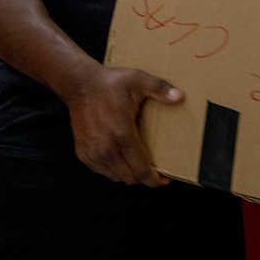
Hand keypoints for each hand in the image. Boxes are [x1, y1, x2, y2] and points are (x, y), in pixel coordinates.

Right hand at [65, 66, 182, 184]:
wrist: (80, 84)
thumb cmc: (109, 83)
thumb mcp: (138, 80)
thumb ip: (160, 88)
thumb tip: (179, 97)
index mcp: (122, 134)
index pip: (141, 170)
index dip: (155, 180)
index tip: (165, 179)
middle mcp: (106, 148)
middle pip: (130, 178)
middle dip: (145, 177)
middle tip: (155, 169)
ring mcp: (93, 153)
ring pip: (116, 177)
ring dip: (129, 174)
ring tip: (139, 164)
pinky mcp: (83, 153)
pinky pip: (103, 172)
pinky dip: (114, 170)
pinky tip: (122, 159)